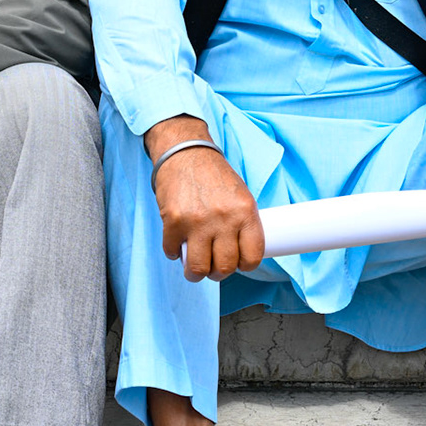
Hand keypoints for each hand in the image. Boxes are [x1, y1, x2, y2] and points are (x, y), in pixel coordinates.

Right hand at [146, 115, 262, 282]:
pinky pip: (172, 251)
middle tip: (213, 268)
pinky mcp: (173, 221)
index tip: (238, 264)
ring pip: (198, 268)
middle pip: (225, 267)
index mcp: (245, 212)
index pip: (252, 256)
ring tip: (194, 268)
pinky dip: (173, 253)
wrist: (186, 152)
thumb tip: (240, 254)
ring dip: (195, 273)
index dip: (245, 266)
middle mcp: (223, 219)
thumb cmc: (214, 175)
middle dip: (218, 273)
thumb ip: (243, 224)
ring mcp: (197, 221)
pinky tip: (177, 245)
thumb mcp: (241, 196)